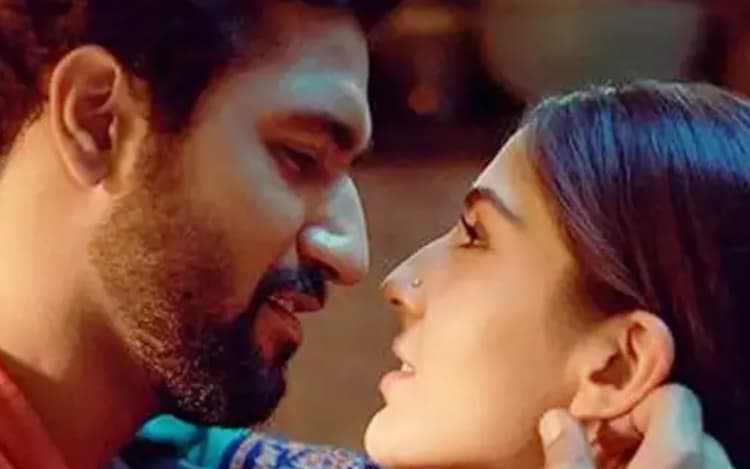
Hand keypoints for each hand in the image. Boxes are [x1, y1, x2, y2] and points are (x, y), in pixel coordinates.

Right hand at [538, 384, 734, 467]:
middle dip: (647, 436)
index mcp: (679, 456)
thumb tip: (556, 419)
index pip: (674, 397)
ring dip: (665, 459)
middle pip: (687, 427)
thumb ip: (567, 453)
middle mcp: (714, 466)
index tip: (603, 435)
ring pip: (701, 456)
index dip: (633, 409)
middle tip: (608, 458)